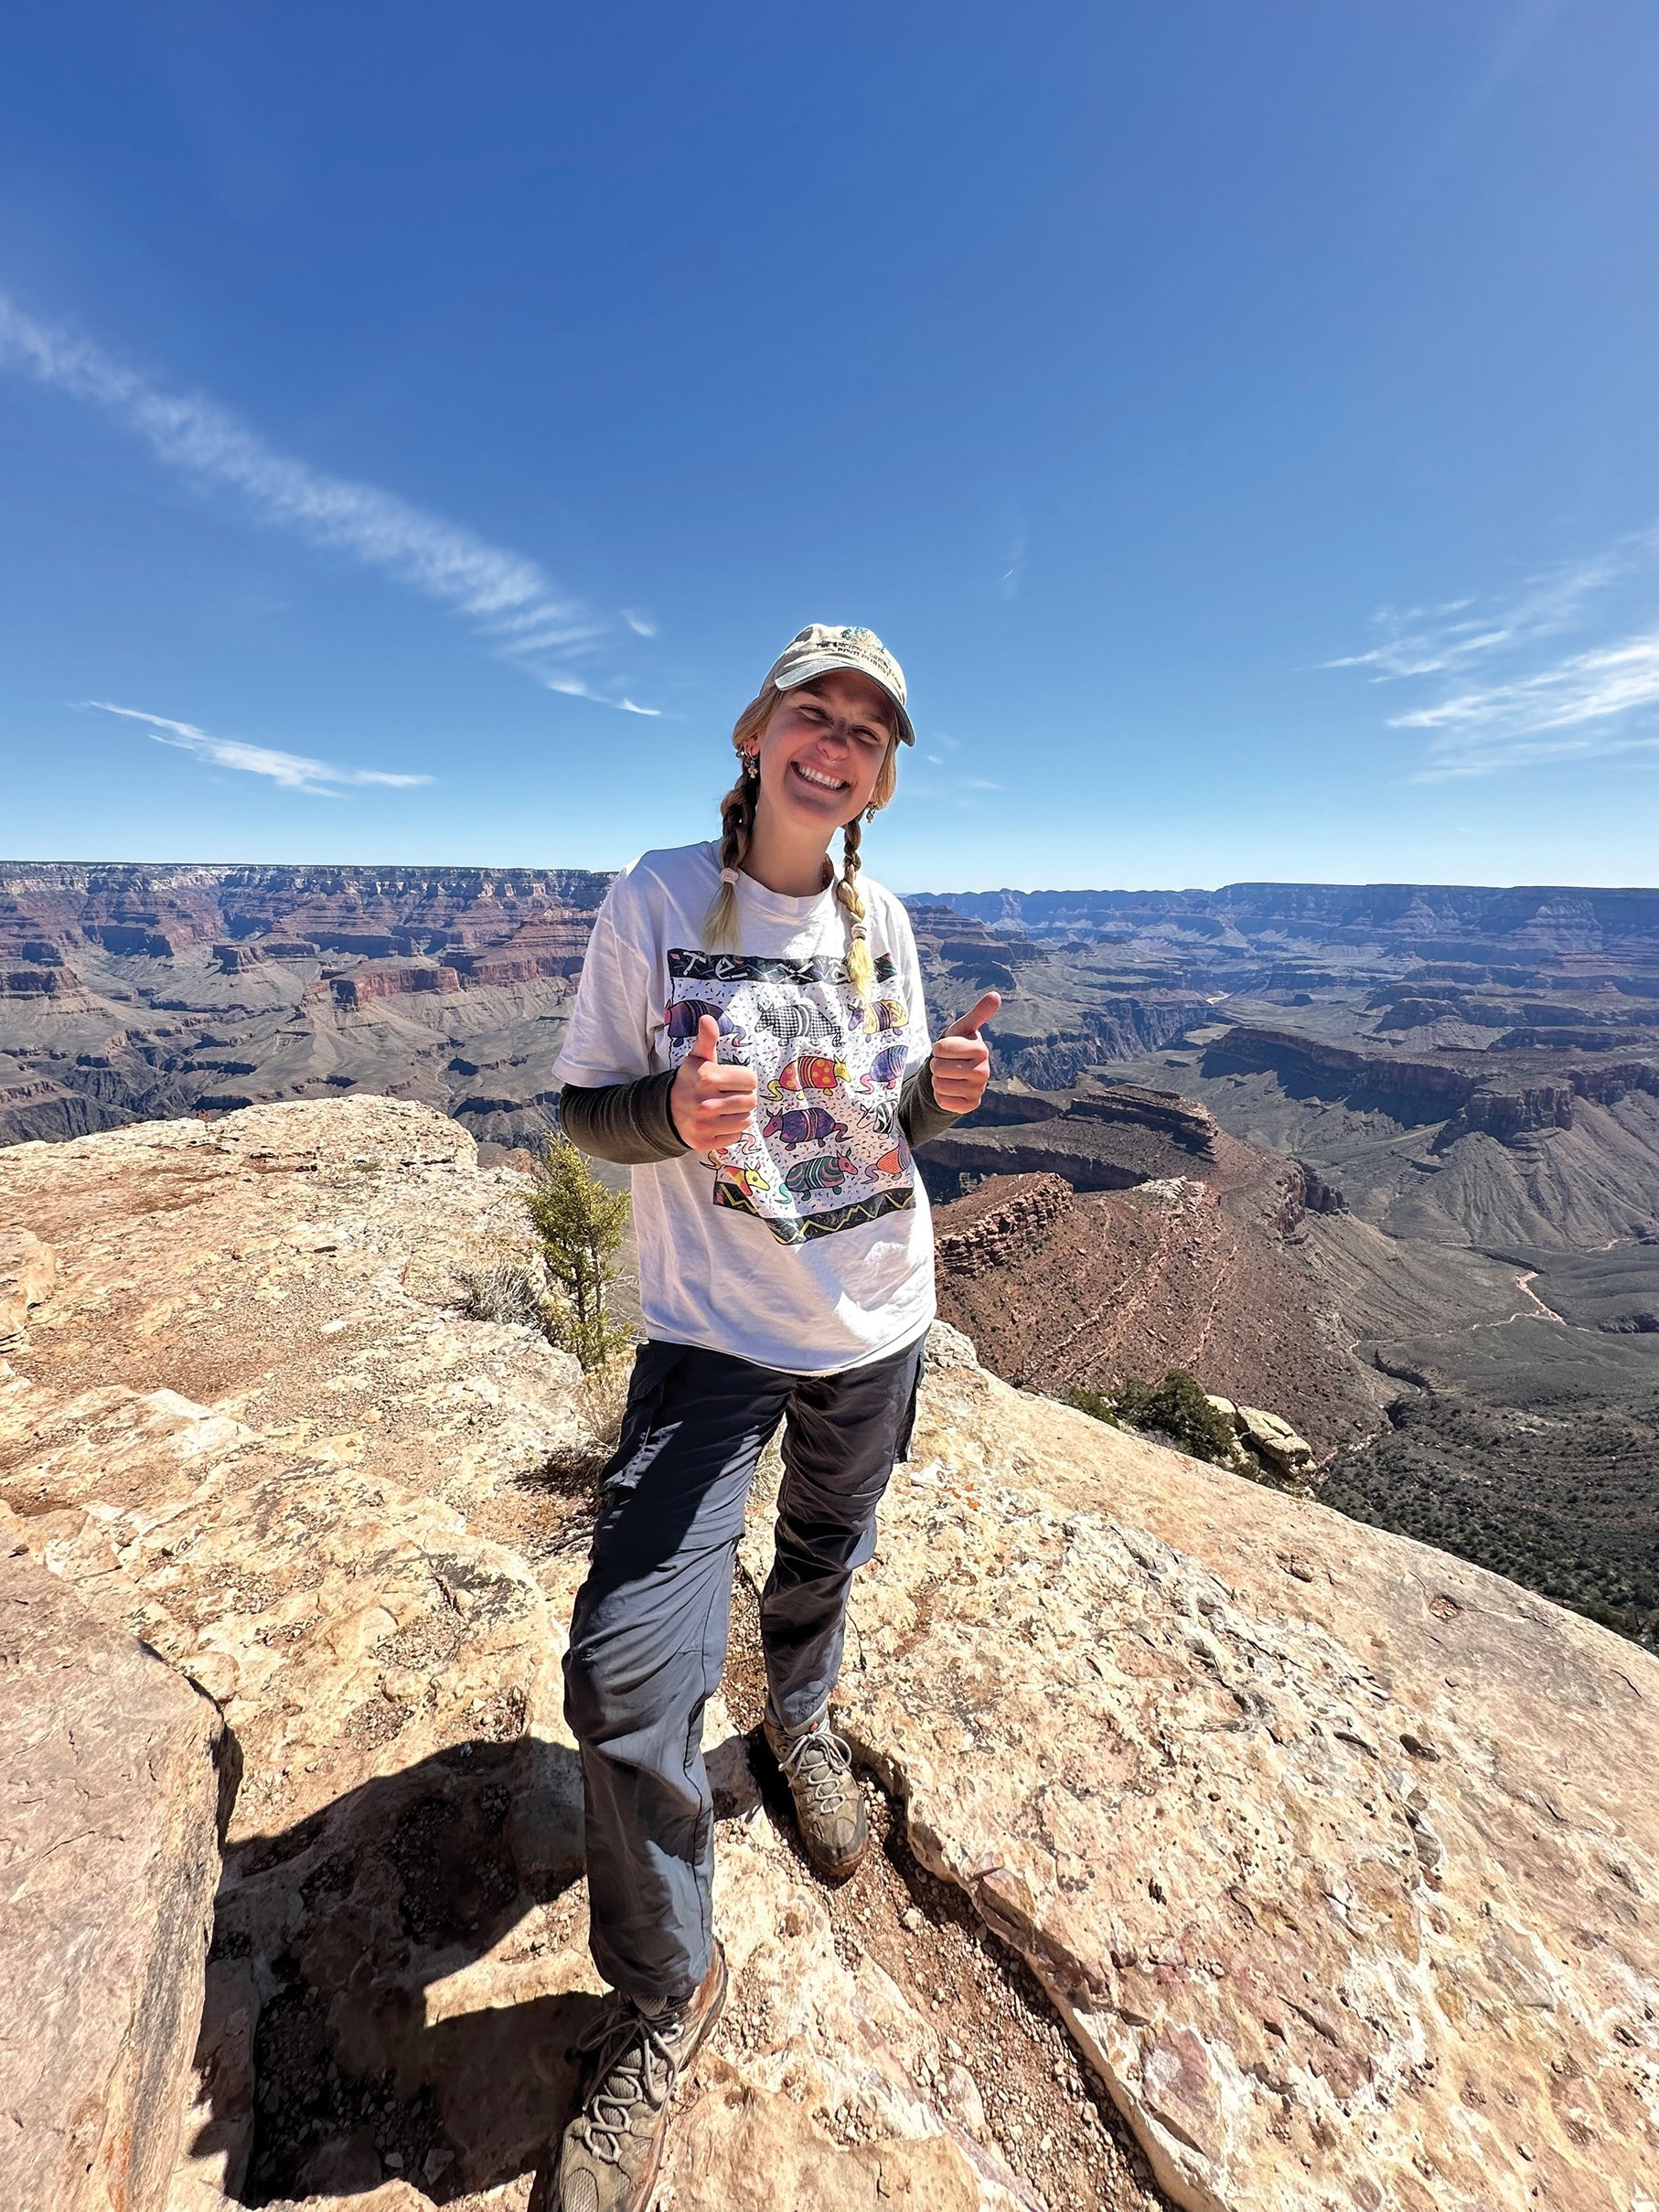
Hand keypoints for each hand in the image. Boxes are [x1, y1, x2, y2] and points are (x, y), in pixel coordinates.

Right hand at [670, 1015, 758, 1152]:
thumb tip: (707, 1018)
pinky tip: (719, 1123)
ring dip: (739, 1115)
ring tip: (726, 1109)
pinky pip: (735, 1137)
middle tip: (730, 1096)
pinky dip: (731, 1131)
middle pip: (751, 1101)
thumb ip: (707, 1039)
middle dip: (744, 1097)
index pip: (750, 1079)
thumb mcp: (698, 1058)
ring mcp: (704, 1124)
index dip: (745, 1079)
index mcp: (707, 1077)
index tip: (733, 1080)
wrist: (666, 1110)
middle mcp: (704, 1102)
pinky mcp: (704, 1142)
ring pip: (745, 1120)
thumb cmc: (691, 1080)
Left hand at [931, 991, 998, 1113]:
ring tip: (949, 1076)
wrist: (958, 1074)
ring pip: (939, 1085)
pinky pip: (943, 1102)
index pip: (940, 1048)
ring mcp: (978, 1090)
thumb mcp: (963, 1029)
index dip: (938, 1049)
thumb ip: (978, 1013)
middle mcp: (984, 1071)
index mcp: (981, 1050)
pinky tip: (951, 1090)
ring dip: (938, 1081)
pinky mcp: (971, 1106)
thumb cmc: (958, 1047)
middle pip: (938, 1068)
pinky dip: (941, 1097)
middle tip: (947, 1064)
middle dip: (936, 1065)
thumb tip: (996, 995)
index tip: (946, 1049)